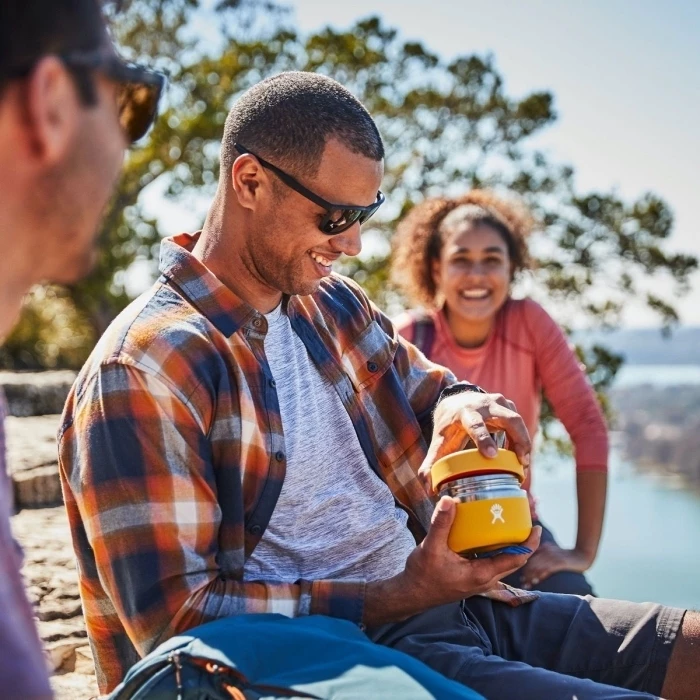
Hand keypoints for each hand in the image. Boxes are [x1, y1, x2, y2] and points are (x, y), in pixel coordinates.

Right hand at [401, 497, 541, 607]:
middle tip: (528, 520)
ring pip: (505, 562)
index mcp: (481, 574)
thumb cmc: (422, 575)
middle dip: (525, 542)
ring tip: (513, 525)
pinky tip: (491, 535)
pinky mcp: (473, 577)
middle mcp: (485, 579)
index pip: (516, 560)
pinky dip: (498, 549)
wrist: (412, 594)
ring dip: (512, 546)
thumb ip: (441, 524)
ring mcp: (480, 580)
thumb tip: (449, 500)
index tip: (536, 527)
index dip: (529, 544)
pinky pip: (494, 562)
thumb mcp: (430, 548)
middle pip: (515, 561)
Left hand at [419, 391, 531, 493]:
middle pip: (507, 419)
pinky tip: (519, 458)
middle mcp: (484, 405)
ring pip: (517, 421)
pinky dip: (522, 441)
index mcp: (464, 413)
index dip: (483, 439)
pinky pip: (519, 424)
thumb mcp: (438, 442)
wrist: (455, 402)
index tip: (492, 455)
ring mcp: (498, 403)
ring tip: (523, 467)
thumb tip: (428, 488)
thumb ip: (431, 464)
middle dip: (518, 440)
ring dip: (523, 443)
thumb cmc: (448, 426)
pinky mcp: (507, 406)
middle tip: (521, 464)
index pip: (475, 424)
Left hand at [520, 542, 593, 589]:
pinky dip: (539, 575)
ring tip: (525, 585)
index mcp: (544, 548)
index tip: (521, 577)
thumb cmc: (567, 555)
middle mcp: (546, 551)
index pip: (530, 557)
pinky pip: (546, 569)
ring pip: (537, 567)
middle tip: (521, 583)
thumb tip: (533, 563)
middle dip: (526, 573)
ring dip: (530, 576)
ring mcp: (552, 556)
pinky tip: (535, 581)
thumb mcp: (553, 553)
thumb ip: (544, 555)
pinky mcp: (559, 562)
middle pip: (532, 562)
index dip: (524, 566)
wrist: (582, 555)